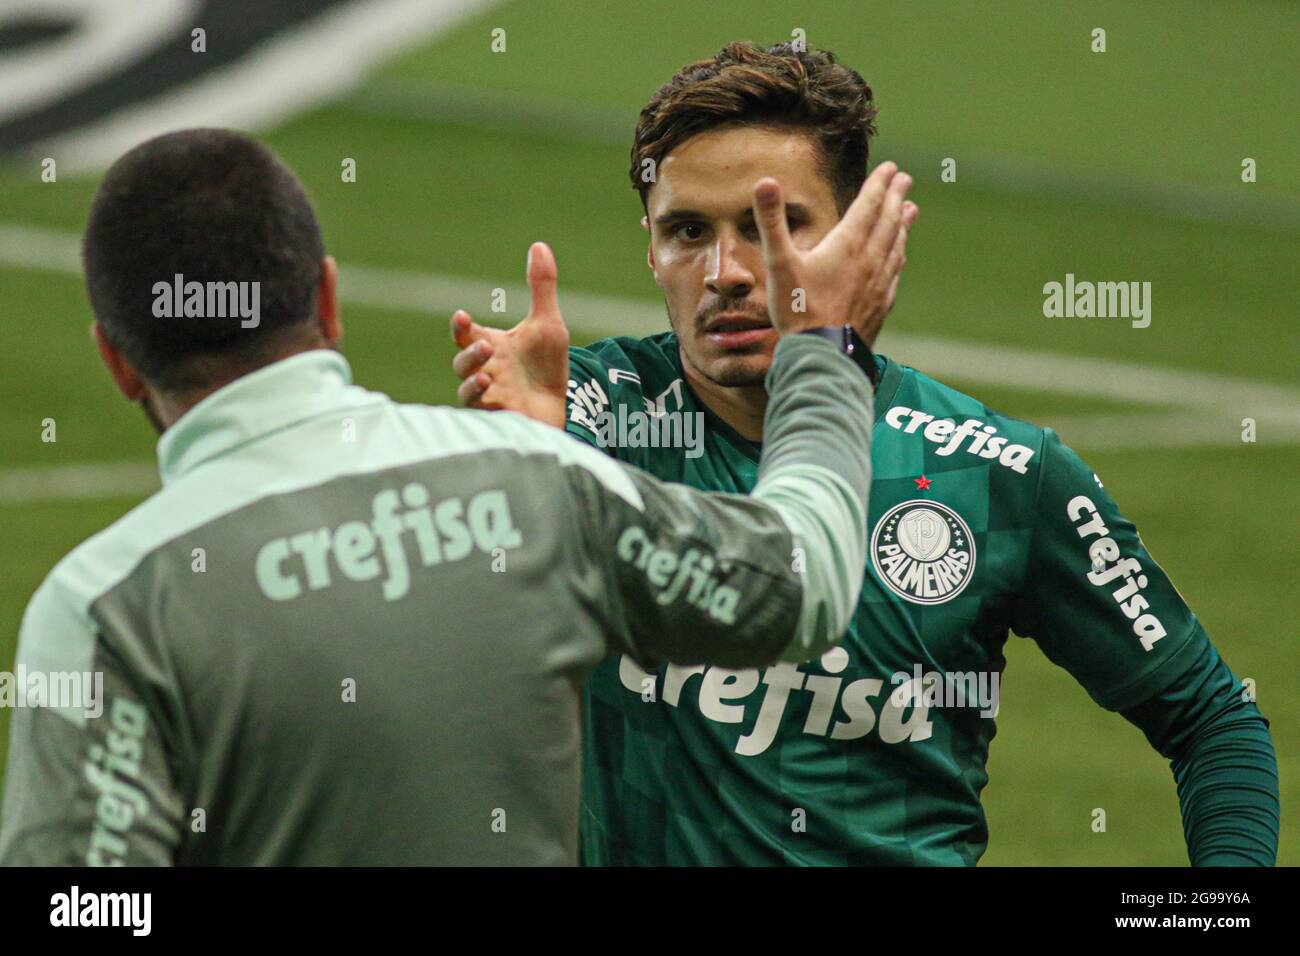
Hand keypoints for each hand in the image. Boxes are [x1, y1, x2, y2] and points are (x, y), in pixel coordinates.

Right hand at [450, 242, 569, 427]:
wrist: (561, 406)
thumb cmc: (546, 367)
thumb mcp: (547, 324)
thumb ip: (541, 287)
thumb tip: (539, 245)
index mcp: (490, 346)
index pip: (465, 334)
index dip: (460, 326)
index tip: (461, 316)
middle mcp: (484, 370)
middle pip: (461, 363)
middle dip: (469, 354)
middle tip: (484, 345)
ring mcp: (489, 396)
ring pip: (466, 391)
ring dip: (472, 382)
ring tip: (486, 374)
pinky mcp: (500, 418)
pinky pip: (484, 414)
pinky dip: (486, 405)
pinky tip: (495, 396)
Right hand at [752, 161, 916, 343]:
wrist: (822, 357)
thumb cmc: (797, 310)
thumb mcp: (778, 263)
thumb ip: (771, 221)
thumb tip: (764, 182)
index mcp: (846, 246)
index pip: (869, 206)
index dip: (879, 185)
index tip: (890, 168)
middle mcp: (869, 261)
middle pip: (888, 222)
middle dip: (896, 198)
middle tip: (905, 180)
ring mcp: (878, 284)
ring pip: (895, 246)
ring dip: (903, 224)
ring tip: (910, 209)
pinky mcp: (880, 305)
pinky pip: (894, 272)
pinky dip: (899, 255)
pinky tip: (899, 256)